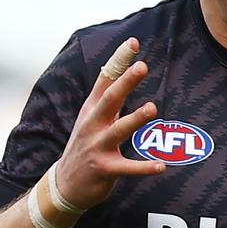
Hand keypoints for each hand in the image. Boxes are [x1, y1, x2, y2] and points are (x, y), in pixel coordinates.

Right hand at [56, 37, 164, 209]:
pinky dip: (144, 167)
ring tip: (152, 107)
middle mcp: (93, 125)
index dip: (119, 61)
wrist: (64, 185)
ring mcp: (97, 147)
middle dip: (125, 83)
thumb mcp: (90, 117)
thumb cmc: (85, 146)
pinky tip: (161, 166)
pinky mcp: (104, 169)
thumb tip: (113, 66)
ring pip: (118, 131)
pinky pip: (127, 168)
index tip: (133, 42)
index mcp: (92, 109)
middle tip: (142, 66)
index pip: (105, 79)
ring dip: (135, 119)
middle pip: (109, 99)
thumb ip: (104, 95)